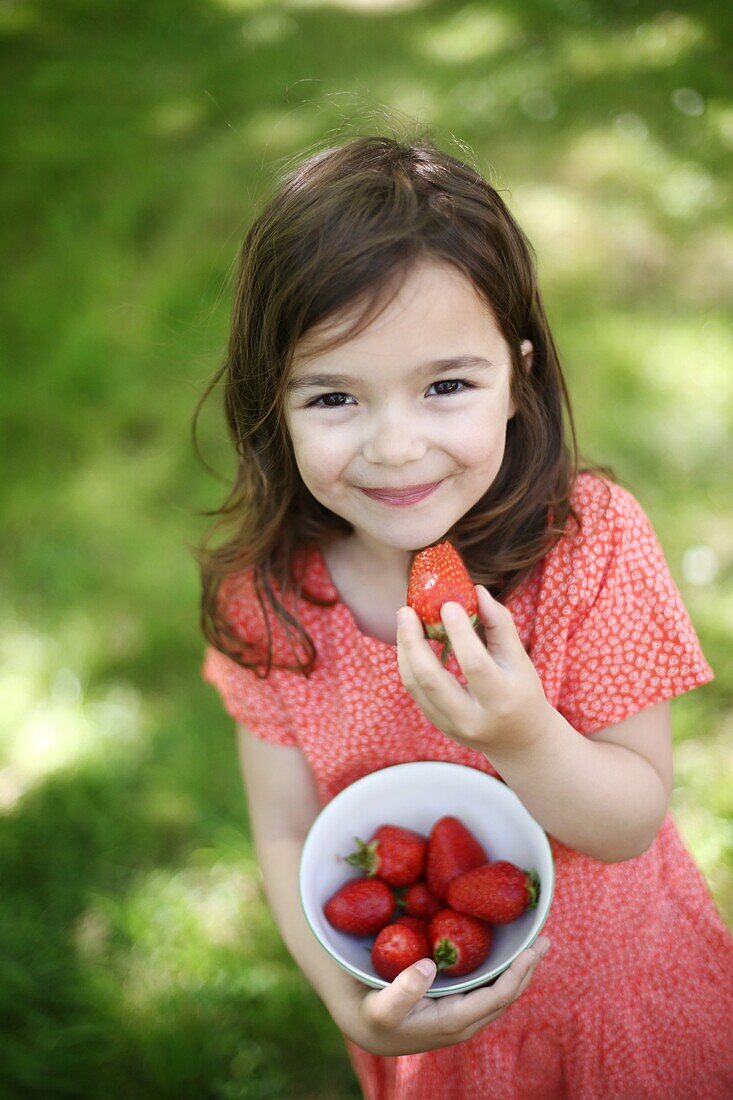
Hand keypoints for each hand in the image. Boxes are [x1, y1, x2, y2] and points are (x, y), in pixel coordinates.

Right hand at [336, 939, 549, 1055]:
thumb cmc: (372, 1015)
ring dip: (519, 969)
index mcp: (453, 1022)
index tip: (532, 948)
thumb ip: (402, 990)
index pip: (497, 998)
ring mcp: (461, 1014)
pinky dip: (501, 968)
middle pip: (506, 995)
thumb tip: (430, 966)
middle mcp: (464, 1021)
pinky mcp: (455, 1005)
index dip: (518, 974)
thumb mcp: (381, 1006)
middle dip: (527, 968)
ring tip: (533, 943)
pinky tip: (503, 953)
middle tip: (543, 938)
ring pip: (499, 992)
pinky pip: (487, 987)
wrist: (362, 1027)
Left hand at [396, 585, 550, 754]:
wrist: (519, 740)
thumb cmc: (522, 691)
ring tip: (405, 621)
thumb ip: (500, 624)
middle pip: (432, 679)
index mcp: (501, 699)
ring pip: (415, 685)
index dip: (459, 632)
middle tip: (406, 611)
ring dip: (405, 650)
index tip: (447, 604)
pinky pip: (414, 691)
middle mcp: (473, 717)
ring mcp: (451, 725)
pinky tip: (409, 641)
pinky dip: (408, 663)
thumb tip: (477, 591)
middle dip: (413, 641)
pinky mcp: (437, 724)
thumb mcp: (519, 659)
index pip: (475, 664)